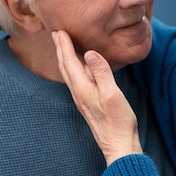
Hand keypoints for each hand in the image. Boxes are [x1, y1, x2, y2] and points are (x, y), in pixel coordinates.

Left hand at [52, 30, 142, 165]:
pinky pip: (77, 80)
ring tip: (64, 46)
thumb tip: (90, 53)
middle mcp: (79, 93)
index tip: (60, 30)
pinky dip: (74, 68)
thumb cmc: (118, 122)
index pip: (70, 62)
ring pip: (69, 74)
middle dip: (61, 49)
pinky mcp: (89, 103)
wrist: (119, 145)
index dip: (65, 45)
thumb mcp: (112, 94)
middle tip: (56, 33)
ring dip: (65, 58)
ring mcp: (83, 99)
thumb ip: (101, 72)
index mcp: (83, 89)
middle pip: (65, 67)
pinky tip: (80, 68)